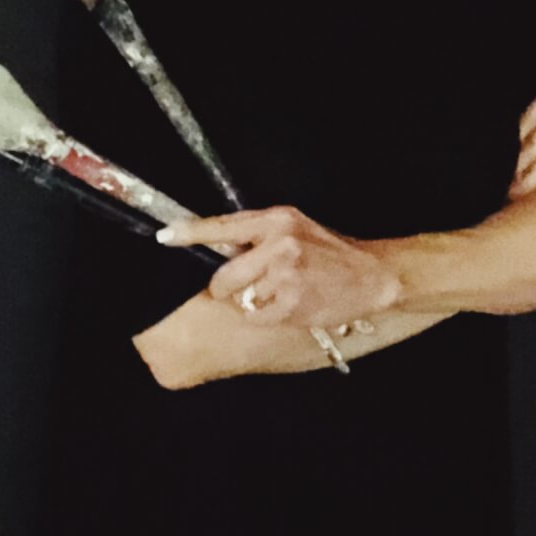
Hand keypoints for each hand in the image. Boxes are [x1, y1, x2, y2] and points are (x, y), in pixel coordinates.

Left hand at [156, 206, 401, 328]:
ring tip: (282, 292)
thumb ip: (260, 233)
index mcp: (277, 219)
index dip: (190, 233)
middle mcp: (278, 243)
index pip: (223, 225)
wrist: (371, 275)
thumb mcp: (296, 228)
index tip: (165, 236)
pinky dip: (267, 315)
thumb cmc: (330, 253)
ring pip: (240, 298)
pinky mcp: (290, 302)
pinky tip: (291, 305)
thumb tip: (219, 243)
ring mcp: (284, 274)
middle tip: (251, 285)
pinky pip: (257, 316)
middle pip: (223, 274)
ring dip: (252, 301)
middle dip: (226, 287)